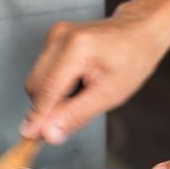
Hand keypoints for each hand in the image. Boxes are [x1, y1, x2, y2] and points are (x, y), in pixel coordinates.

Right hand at [20, 4, 169, 143]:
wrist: (140, 31)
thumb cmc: (132, 58)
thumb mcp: (109, 95)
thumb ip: (75, 115)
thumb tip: (48, 133)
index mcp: (76, 48)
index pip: (46, 91)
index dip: (37, 118)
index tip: (29, 137)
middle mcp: (60, 37)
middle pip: (35, 86)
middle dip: (48, 106)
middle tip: (75, 110)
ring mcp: (54, 36)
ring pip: (36, 81)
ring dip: (52, 95)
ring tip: (82, 89)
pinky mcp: (52, 38)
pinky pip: (43, 72)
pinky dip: (55, 84)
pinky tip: (77, 80)